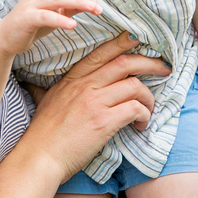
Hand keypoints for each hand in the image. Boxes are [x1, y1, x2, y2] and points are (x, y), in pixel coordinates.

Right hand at [0, 0, 101, 54]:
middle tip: (99, 8)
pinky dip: (60, 19)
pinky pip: (45, 16)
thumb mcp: (55, 14)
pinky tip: (73, 25)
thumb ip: (70, 8)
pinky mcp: (26, 18)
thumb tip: (91, 3)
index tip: (96, 2)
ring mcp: (31, 4)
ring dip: (77, 2)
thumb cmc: (33, 25)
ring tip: (92, 10)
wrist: (6, 38)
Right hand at [19, 33, 169, 180]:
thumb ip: (44, 88)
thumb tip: (33, 83)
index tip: (140, 39)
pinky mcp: (103, 122)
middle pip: (125, 63)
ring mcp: (94, 102)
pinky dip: (144, 115)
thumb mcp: (43, 101)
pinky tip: (140, 125)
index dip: (124, 42)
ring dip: (149, 97)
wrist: (39, 157)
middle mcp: (85, 86)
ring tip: (149, 109)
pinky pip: (135, 108)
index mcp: (72, 79)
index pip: (102, 52)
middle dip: (150, 63)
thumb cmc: (41, 134)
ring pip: (135, 86)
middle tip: (164, 68)